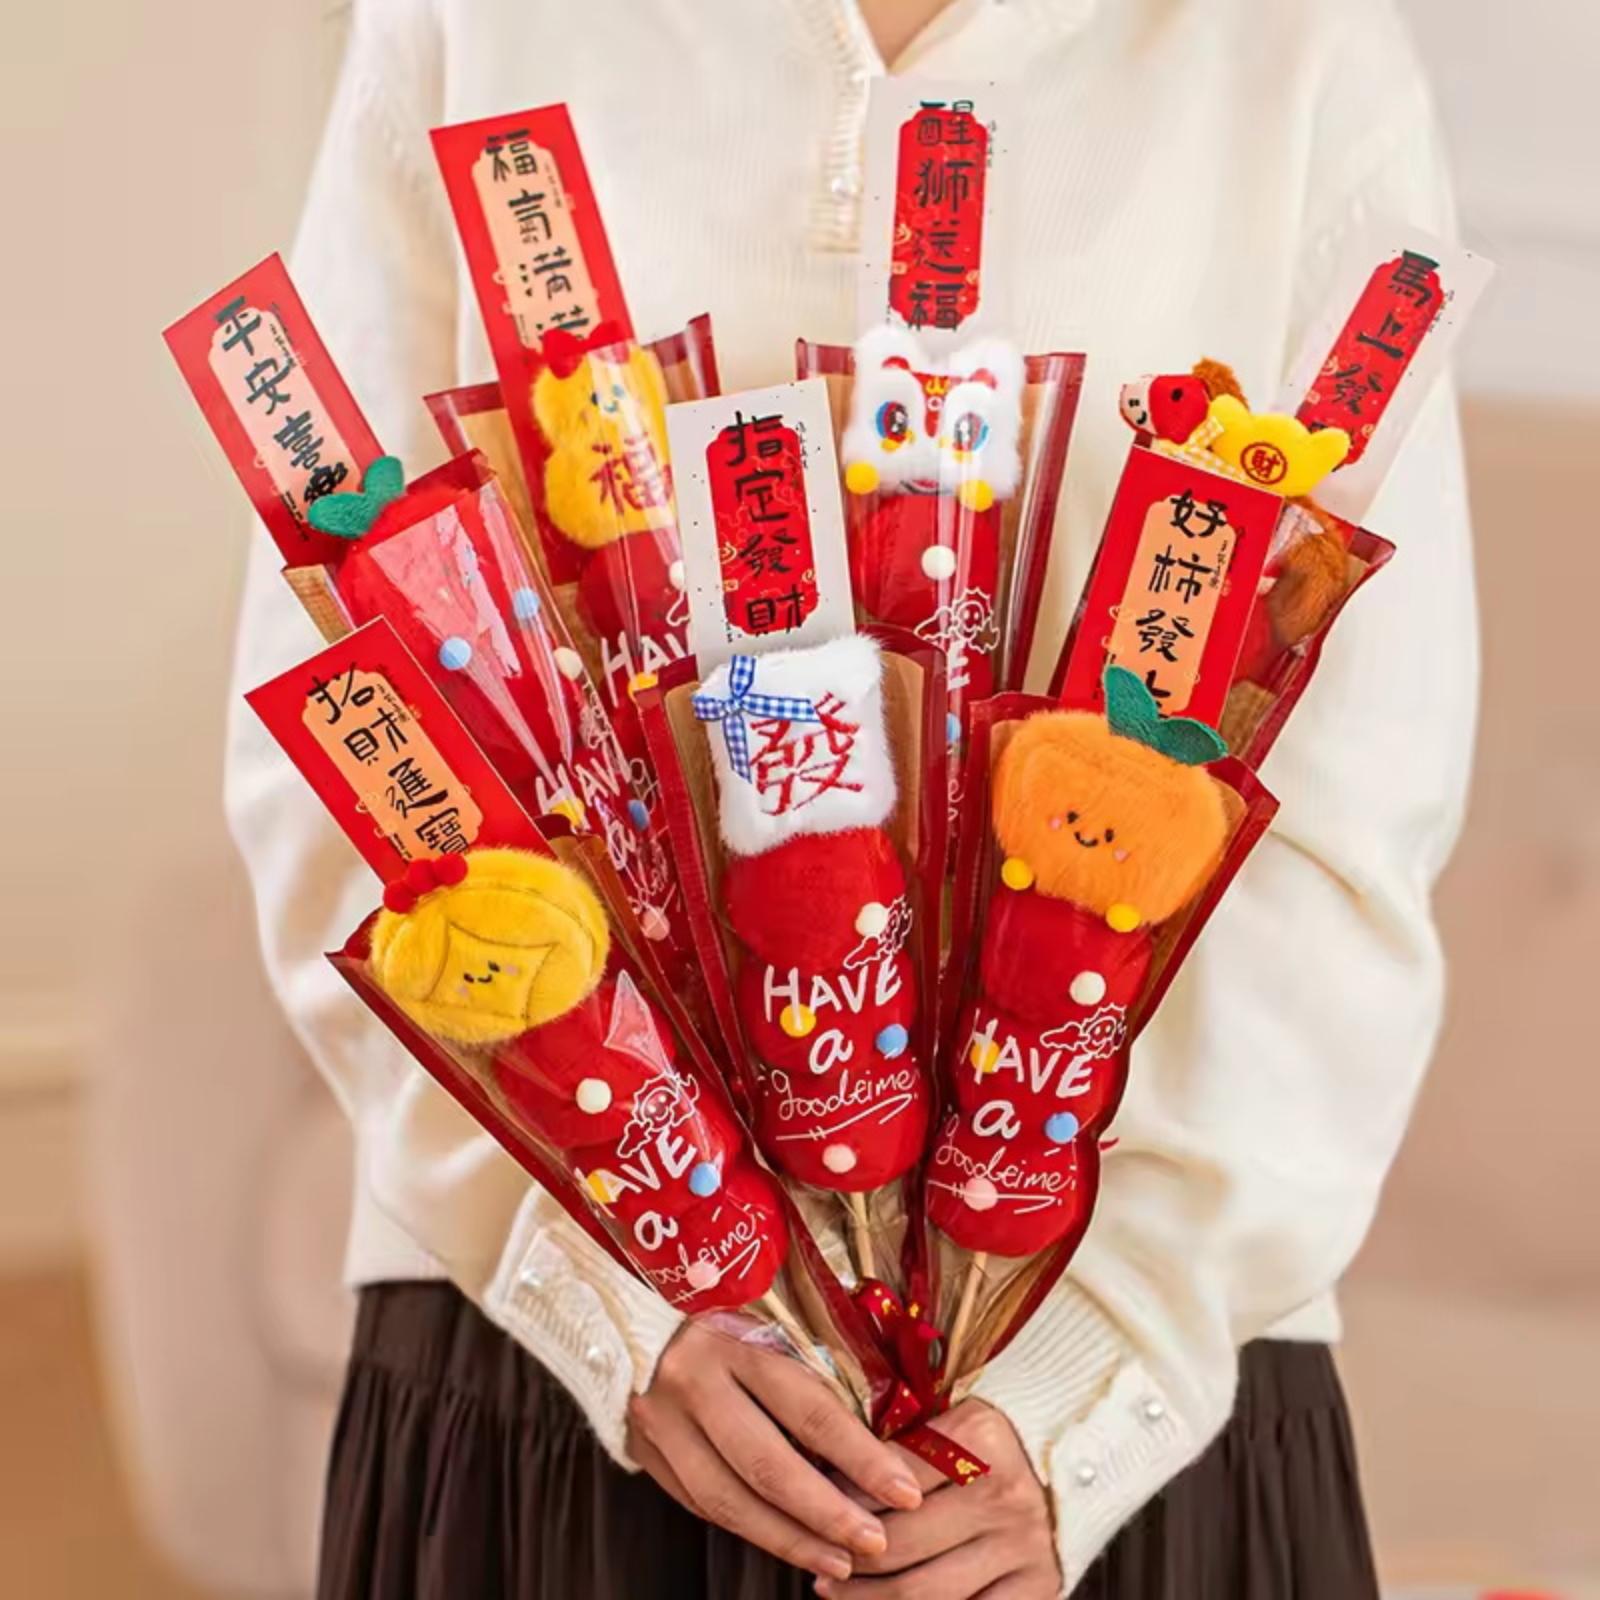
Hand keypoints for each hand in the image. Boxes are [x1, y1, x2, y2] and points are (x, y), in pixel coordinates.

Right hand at [627, 1320, 923, 1582]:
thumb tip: (875, 1440)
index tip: (903, 1490)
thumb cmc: (715, 1314)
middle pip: (767, 1465)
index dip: (860, 1456)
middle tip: (875, 1542)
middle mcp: (692, 1381)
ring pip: (729, 1500)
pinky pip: (701, 1504)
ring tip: (838, 1560)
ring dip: (789, 1539)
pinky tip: (786, 1540)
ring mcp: (660, 1422)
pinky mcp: (643, 1451)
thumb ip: (807, 1375)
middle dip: (828, 1513)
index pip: (808, 1408)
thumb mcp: (764, 1325)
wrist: (623, 1312)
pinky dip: (748, 1527)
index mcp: (733, 1341)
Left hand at [815, 1400, 1060, 1598]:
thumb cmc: (989, 1437)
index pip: (887, 1479)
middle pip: (899, 1542)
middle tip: (816, 1559)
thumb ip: (897, 1444)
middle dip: (848, 1556)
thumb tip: (821, 1474)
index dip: (840, 1498)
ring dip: (866, 1597)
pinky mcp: (1039, 1587)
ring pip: (923, 1591)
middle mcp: (1004, 1492)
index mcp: (979, 1437)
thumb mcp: (948, 1419)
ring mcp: (1023, 1545)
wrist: (1072, 1457)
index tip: (811, 1506)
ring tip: (833, 1589)